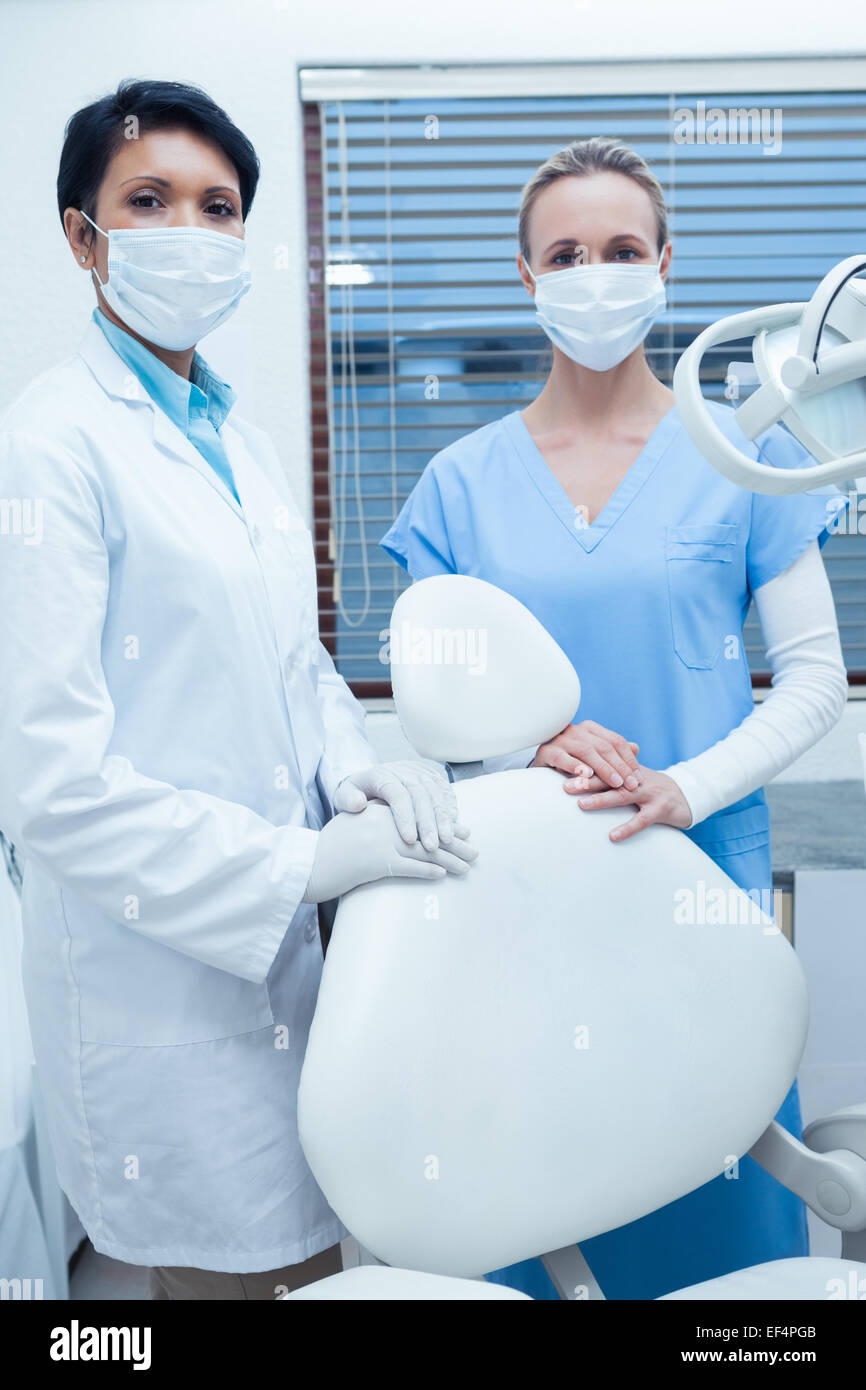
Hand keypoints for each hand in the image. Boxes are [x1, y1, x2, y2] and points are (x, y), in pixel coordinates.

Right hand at [302, 802, 478, 903]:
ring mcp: (380, 842)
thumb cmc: (330, 849)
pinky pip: (408, 867)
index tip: (462, 831)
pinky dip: (427, 871)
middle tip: (475, 851)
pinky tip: (443, 875)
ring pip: (423, 850)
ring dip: (449, 859)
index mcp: (380, 812)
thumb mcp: (353, 826)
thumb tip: (403, 829)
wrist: (307, 864)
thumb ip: (377, 821)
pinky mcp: (375, 863)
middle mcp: (383, 824)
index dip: (443, 825)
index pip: (420, 816)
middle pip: (427, 832)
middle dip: (454, 842)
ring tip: (467, 867)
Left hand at [333, 759, 467, 850]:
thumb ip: (347, 799)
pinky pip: (445, 789)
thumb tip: (358, 804)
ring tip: (446, 840)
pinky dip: (450, 806)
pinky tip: (454, 825)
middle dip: (428, 822)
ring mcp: (420, 771)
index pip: (397, 794)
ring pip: (436, 792)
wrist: (370, 778)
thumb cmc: (356, 793)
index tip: (408, 840)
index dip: (405, 817)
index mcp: (382, 775)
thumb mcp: (344, 795)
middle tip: (432, 846)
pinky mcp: (432, 775)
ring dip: (443, 817)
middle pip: (420, 794)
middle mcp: (404, 770)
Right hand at [531, 720, 640, 790]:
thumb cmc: (573, 764)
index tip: (638, 777)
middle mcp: (575, 730)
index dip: (628, 759)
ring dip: (604, 768)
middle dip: (620, 766)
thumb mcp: (595, 758)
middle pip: (603, 746)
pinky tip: (586, 775)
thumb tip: (636, 747)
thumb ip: (614, 753)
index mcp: (590, 728)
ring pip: (587, 751)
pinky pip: (562, 757)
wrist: (543, 769)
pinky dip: (575, 766)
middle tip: (630, 784)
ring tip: (615, 783)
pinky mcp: (546, 751)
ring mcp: (560, 739)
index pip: (615, 740)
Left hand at [566, 764, 693, 841]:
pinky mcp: (661, 808)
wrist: (688, 795)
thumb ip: (612, 774)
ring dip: (601, 799)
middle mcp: (637, 778)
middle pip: (609, 777)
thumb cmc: (653, 789)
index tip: (563, 770)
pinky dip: (627, 828)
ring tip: (582, 805)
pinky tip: (612, 836)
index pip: (604, 766)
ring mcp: (650, 792)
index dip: (584, 768)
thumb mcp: (633, 777)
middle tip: (565, 786)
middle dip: (586, 781)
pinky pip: (642, 820)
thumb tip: (581, 774)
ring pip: (622, 795)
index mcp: (628, 770)